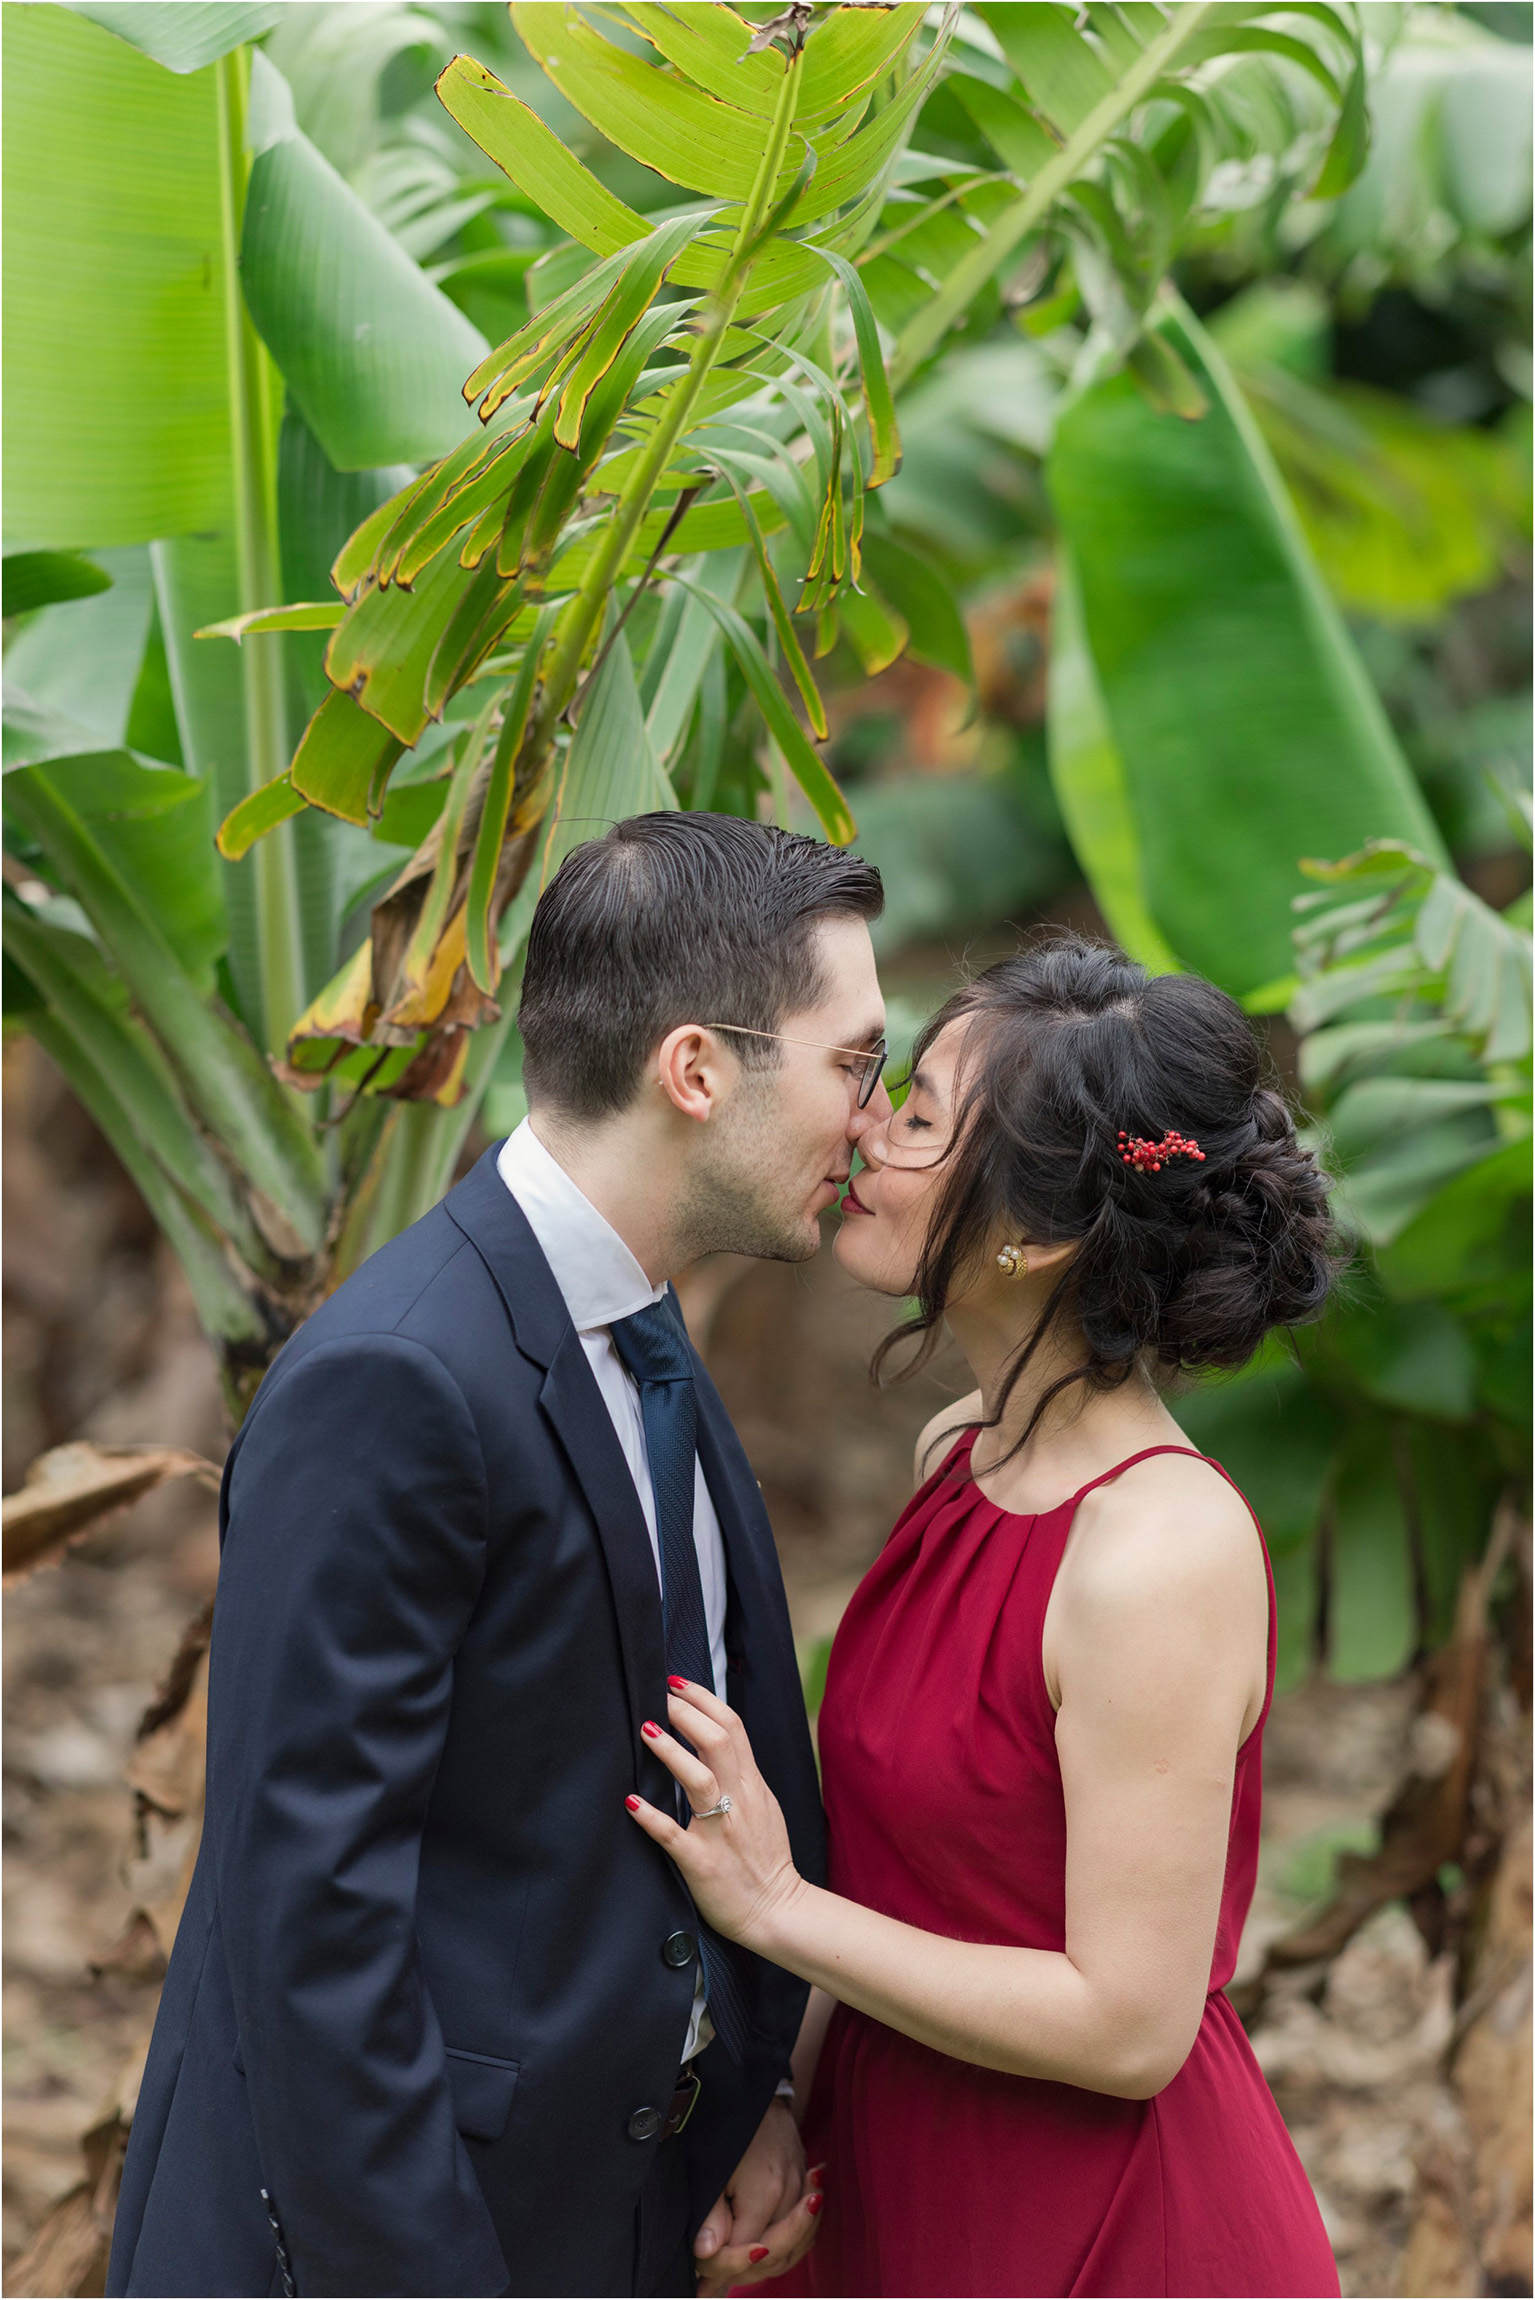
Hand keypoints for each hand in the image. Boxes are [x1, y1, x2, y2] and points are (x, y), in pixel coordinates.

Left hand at [625, 1678, 804, 1950]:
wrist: (777, 1910)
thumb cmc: (765, 1857)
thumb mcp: (761, 1805)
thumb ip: (740, 1773)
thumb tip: (712, 1738)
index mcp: (752, 1785)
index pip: (732, 1727)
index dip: (703, 1699)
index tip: (676, 1682)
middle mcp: (739, 1801)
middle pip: (718, 1742)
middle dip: (686, 1713)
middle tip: (657, 1696)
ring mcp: (721, 1832)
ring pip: (700, 1781)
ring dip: (671, 1753)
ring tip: (646, 1730)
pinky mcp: (703, 1863)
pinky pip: (675, 1836)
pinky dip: (652, 1817)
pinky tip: (631, 1802)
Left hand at [693, 2099, 823, 2296]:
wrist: (756, 2083)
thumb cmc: (727, 2124)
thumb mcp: (712, 2167)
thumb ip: (711, 2215)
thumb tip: (705, 2255)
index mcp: (766, 2193)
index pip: (745, 2252)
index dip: (718, 2269)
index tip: (696, 2283)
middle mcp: (792, 2194)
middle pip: (773, 2256)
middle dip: (741, 2272)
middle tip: (709, 2286)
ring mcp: (803, 2188)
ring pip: (792, 2248)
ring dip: (764, 2266)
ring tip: (733, 2276)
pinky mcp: (806, 2181)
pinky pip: (803, 2230)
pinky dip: (785, 2247)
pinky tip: (762, 2254)